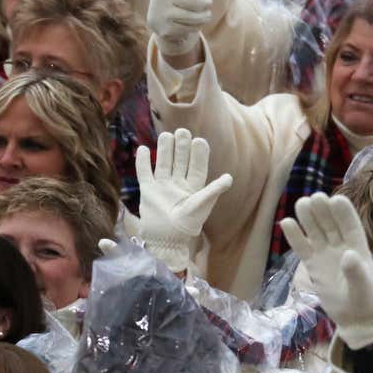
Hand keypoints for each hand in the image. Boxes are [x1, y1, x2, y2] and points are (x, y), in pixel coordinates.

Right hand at [135, 129, 230, 272]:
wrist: (166, 240)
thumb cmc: (187, 225)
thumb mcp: (201, 206)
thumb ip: (213, 191)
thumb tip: (229, 178)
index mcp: (194, 188)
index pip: (197, 166)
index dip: (199, 154)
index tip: (199, 140)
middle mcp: (179, 185)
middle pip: (181, 161)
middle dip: (182, 147)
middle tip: (182, 131)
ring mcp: (163, 187)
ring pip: (164, 163)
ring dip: (165, 150)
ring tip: (166, 135)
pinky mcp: (148, 191)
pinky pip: (145, 173)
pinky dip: (143, 162)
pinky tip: (144, 149)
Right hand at [280, 193, 372, 348]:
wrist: (354, 317)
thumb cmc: (364, 300)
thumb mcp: (364, 288)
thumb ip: (356, 272)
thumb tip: (348, 254)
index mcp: (358, 247)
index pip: (351, 226)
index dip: (344, 213)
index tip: (336, 199)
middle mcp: (341, 246)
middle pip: (330, 224)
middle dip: (323, 210)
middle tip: (315, 198)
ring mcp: (325, 254)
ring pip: (315, 231)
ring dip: (308, 217)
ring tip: (301, 203)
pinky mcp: (313, 264)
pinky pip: (302, 247)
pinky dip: (294, 236)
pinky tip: (286, 222)